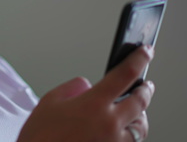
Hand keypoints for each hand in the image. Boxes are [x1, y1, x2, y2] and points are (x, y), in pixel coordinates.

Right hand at [17, 45, 154, 141]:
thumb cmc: (40, 137)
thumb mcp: (49, 102)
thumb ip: (72, 88)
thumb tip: (86, 86)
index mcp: (94, 104)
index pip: (125, 74)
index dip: (139, 59)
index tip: (146, 52)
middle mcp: (110, 124)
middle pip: (141, 101)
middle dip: (145, 90)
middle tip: (146, 84)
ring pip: (141, 127)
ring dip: (141, 115)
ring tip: (137, 110)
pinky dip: (130, 134)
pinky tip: (123, 131)